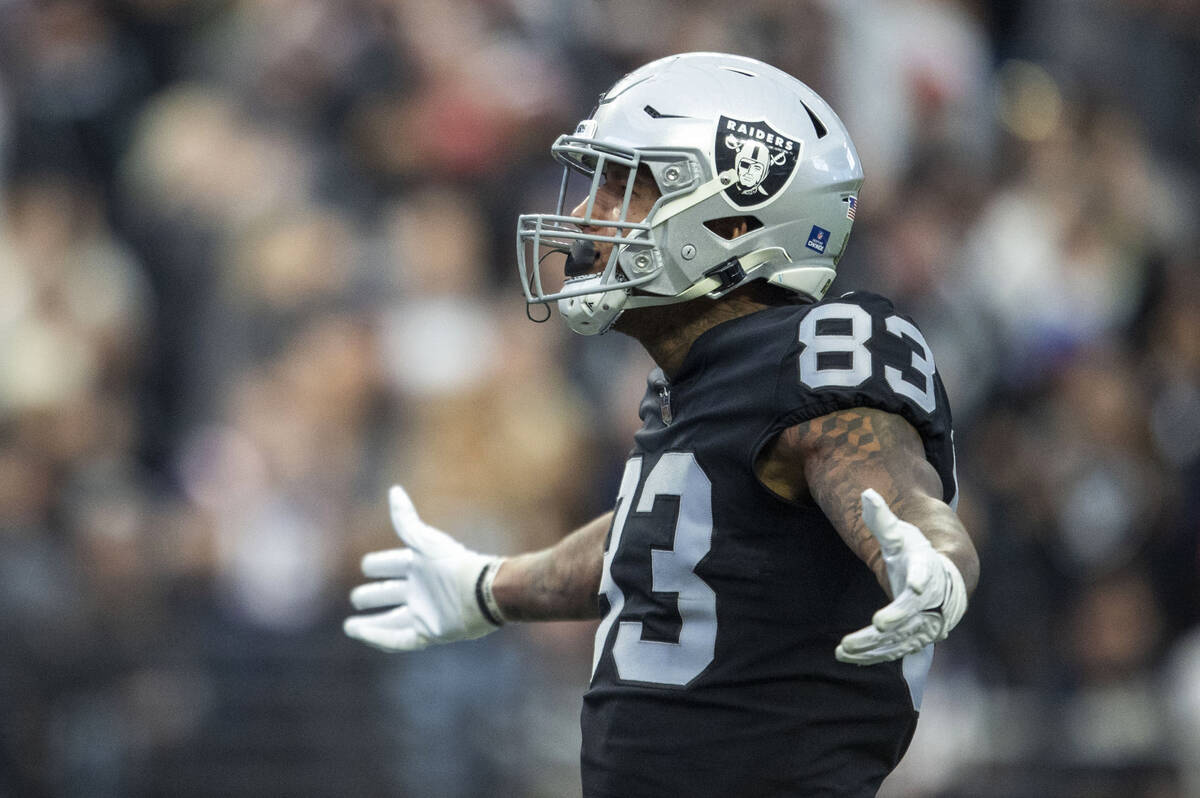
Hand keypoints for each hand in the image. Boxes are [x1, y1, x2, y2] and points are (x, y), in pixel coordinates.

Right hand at [344, 486, 504, 651]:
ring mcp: (425, 613)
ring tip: (350, 627)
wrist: (484, 592)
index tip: (365, 565)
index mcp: (421, 566)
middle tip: (356, 598)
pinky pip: (400, 639)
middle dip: (373, 595)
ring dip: (371, 624)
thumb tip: (394, 490)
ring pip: (392, 620)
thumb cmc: (454, 564)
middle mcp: (422, 590)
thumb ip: (406, 520)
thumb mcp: (425, 541)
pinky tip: (363, 635)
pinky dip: (380, 638)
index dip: (379, 564)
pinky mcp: (430, 632)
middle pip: (391, 594)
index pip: (393, 565)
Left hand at [835, 489, 966, 664]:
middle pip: (914, 613)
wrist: (943, 580)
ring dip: (875, 646)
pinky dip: (873, 655)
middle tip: (876, 625)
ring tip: (845, 648)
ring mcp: (926, 623)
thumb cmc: (918, 553)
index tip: (914, 584)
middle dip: (897, 620)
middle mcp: (932, 601)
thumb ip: (882, 519)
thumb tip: (867, 494)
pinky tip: (848, 656)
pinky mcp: (915, 639)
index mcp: (928, 571)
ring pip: (902, 638)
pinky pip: (895, 650)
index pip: (926, 575)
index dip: (921, 578)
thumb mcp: (900, 535)